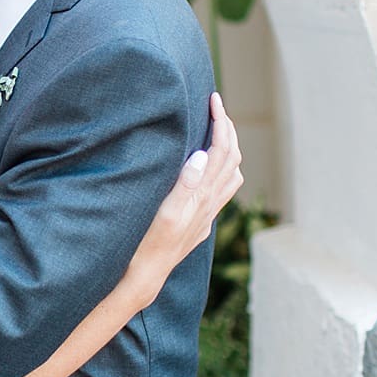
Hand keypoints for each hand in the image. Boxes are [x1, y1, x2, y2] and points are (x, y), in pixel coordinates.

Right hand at [117, 92, 243, 308]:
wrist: (145, 277)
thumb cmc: (147, 245)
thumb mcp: (164, 213)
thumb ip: (185, 185)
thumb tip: (201, 154)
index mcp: (202, 196)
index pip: (220, 150)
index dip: (220, 122)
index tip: (213, 99)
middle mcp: (210, 204)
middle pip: (232, 159)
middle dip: (227, 129)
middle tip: (216, 107)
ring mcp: (207, 214)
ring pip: (231, 175)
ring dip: (229, 149)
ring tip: (217, 131)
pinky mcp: (200, 222)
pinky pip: (223, 191)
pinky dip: (223, 170)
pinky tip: (211, 170)